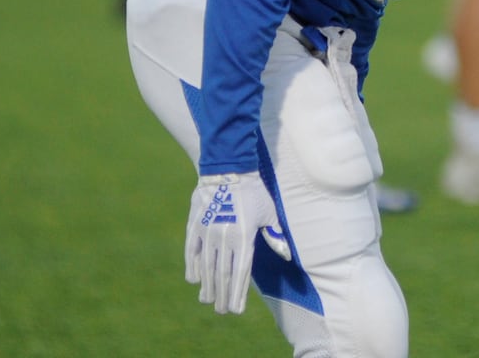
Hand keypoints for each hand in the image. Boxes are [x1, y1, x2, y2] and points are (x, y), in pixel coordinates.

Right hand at [184, 172, 291, 314]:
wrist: (227, 168)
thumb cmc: (253, 191)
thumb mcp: (268, 212)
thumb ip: (274, 234)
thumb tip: (287, 254)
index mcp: (244, 237)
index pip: (240, 273)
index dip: (238, 293)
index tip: (236, 310)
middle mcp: (224, 237)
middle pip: (222, 274)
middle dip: (222, 295)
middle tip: (222, 311)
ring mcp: (207, 231)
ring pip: (206, 265)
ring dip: (207, 285)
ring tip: (208, 300)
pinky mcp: (194, 224)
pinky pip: (191, 250)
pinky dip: (192, 265)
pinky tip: (194, 279)